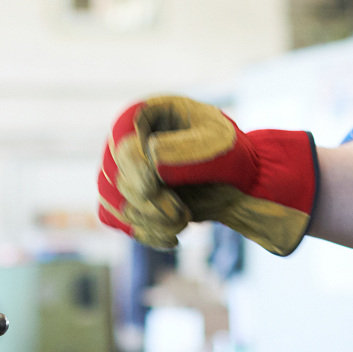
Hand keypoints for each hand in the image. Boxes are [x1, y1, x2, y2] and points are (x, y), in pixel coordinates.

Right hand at [96, 95, 318, 256]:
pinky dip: (144, 232)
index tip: (154, 188)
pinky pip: (117, 220)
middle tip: (182, 213)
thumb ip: (185, 150)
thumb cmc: (229, 152)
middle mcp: (125, 140)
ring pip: (113, 204)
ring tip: (183, 221)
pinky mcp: (127, 196)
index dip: (134, 171)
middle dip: (149, 204)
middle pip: (114, 179)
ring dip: (149, 221)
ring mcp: (123, 169)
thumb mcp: (216, 144)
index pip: (122, 146)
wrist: (239, 180)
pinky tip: (173, 236)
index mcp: (144, 115)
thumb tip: (151, 156)